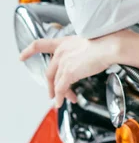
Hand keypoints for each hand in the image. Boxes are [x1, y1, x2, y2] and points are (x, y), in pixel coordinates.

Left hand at [19, 29, 138, 107]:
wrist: (112, 45)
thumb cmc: (108, 41)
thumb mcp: (91, 42)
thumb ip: (84, 50)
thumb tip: (90, 56)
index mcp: (66, 41)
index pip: (41, 43)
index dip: (29, 51)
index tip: (22, 56)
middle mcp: (62, 51)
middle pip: (49, 71)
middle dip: (50, 84)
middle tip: (52, 92)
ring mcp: (64, 62)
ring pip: (56, 81)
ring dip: (59, 92)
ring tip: (64, 99)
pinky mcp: (68, 72)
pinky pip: (60, 89)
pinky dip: (60, 97)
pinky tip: (62, 101)